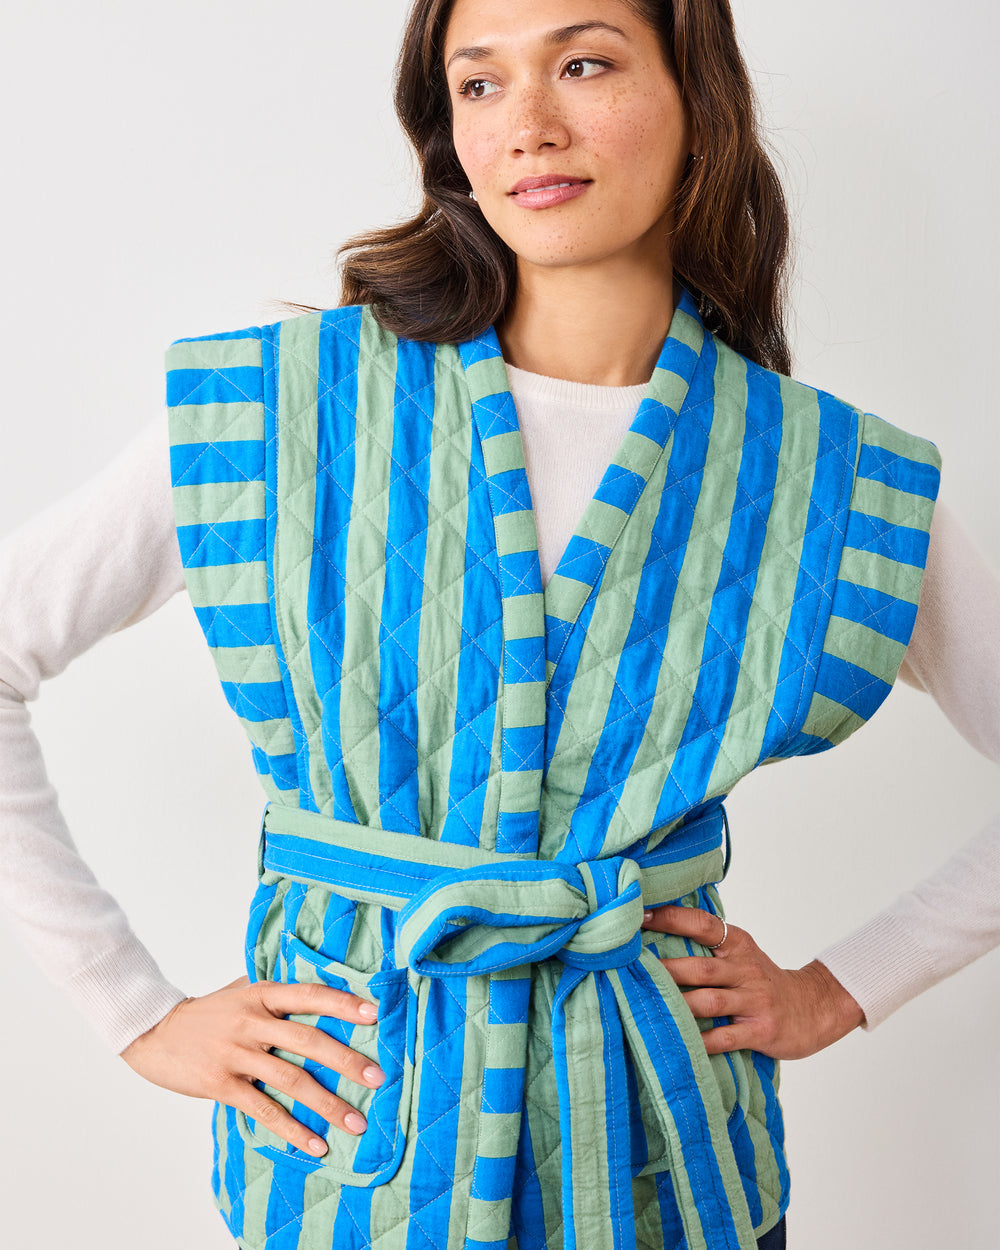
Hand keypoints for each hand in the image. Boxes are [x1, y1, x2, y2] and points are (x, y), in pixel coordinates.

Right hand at [120, 975, 383, 1155]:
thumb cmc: (206, 1012)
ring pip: (290, 1080)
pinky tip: (315, 1144)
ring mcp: (235, 1054)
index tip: (374, 1014)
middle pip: (307, 1040)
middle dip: (346, 1060)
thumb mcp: (239, 991)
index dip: (342, 1003)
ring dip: (327, 1104)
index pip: (308, 995)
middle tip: (378, 1077)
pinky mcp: (220, 1085)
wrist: (152, 1032)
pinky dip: (292, 1129)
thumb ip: (273, 992)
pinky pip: (263, 1110)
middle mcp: (251, 1022)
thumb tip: (318, 987)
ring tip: (356, 1122)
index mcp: (260, 995)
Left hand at [642, 905, 864, 1058]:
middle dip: (664, 969)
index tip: (640, 916)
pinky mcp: (762, 1030)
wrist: (815, 1007)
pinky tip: (679, 1042)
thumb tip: (656, 928)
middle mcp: (746, 969)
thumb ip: (709, 945)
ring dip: (676, 1004)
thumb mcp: (742, 953)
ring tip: (646, 1005)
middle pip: (700, 967)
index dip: (671, 919)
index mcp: (738, 944)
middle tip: (628, 968)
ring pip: (709, 1001)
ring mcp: (755, 1000)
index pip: (703, 925)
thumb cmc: (763, 981)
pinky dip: (701, 1040)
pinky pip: (726, 1037)